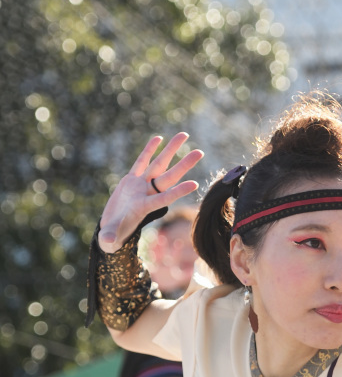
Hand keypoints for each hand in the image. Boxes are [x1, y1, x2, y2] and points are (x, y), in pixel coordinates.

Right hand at [98, 133, 203, 253]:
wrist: (112, 228)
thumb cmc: (112, 235)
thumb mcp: (110, 236)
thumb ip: (110, 236)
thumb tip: (107, 240)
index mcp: (144, 207)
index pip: (165, 198)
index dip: (178, 191)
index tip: (195, 184)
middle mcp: (147, 194)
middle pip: (169, 177)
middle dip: (183, 165)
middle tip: (200, 153)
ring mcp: (141, 185)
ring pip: (159, 164)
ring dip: (171, 150)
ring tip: (184, 135)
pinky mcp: (131, 180)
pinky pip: (142, 161)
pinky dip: (150, 150)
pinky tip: (159, 138)